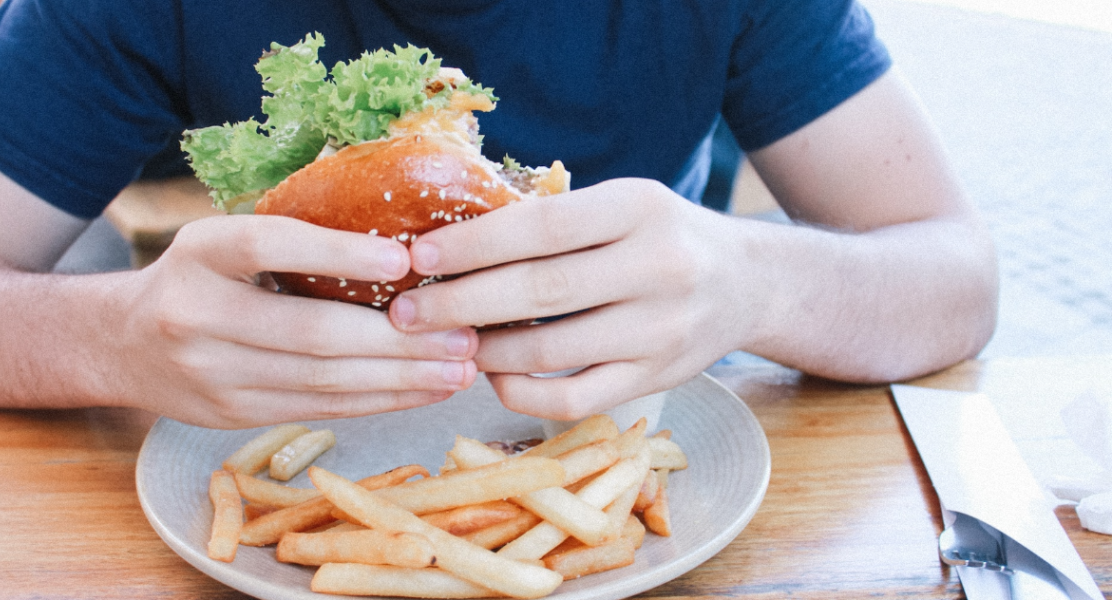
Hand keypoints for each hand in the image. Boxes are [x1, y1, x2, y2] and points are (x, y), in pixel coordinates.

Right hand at [112, 215, 477, 427]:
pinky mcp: (232, 415)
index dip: (336, 253)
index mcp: (200, 253)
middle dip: (399, 340)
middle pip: (311, 333)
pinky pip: (319, 409)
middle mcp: (197, 315)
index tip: (401, 259)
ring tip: (458, 370)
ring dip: (401, 379)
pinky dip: (377, 401)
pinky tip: (421, 392)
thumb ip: (291, 238)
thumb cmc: (198, 277)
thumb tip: (404, 241)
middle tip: (463, 336)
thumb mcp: (223, 240)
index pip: (270, 246)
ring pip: (322, 382)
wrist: (120, 343)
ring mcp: (212, 374)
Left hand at [388, 179, 750, 419]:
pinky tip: (495, 375)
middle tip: (405, 314)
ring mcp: (661, 329)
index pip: (543, 227)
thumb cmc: (660, 235)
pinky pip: (576, 398)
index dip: (475, 244)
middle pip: (541, 291)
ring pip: (553, 351)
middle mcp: (658, 267)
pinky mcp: (657, 377)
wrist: (746, 282)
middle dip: (461, 303)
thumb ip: (554, 219)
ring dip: (485, 351)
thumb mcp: (622, 203)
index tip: (420, 256)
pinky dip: (523, 392)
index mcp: (640, 207)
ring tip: (445, 343)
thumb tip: (450, 242)